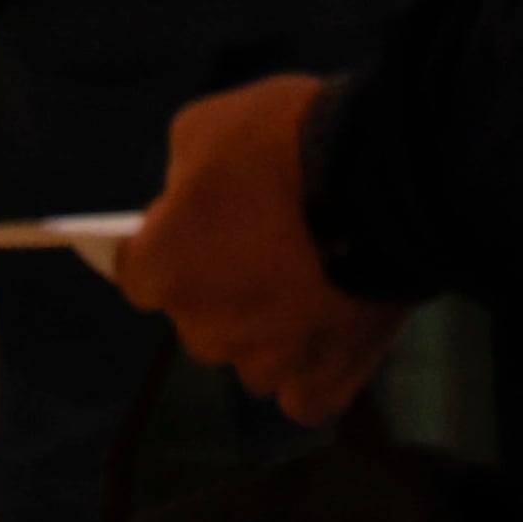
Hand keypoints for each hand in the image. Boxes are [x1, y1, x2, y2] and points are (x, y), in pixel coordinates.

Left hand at [113, 74, 411, 426]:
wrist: (385, 176)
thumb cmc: (289, 140)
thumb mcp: (206, 127)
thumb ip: (181, 176)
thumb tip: (187, 203)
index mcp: (163, 267)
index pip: (136, 272)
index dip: (164, 244)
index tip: (192, 224)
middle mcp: (204, 328)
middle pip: (200, 318)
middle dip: (222, 286)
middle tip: (268, 241)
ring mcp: (265, 361)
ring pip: (253, 357)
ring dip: (270, 329)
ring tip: (314, 278)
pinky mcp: (324, 381)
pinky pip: (303, 394)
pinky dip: (313, 370)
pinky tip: (332, 329)